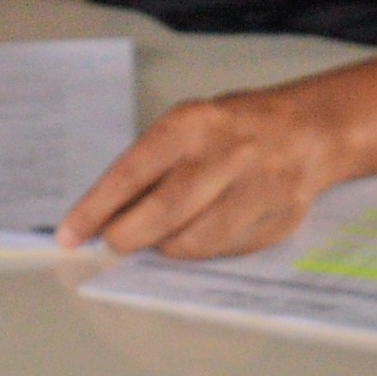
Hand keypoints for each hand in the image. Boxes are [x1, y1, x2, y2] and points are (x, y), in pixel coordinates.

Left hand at [61, 84, 349, 260]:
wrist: (307, 130)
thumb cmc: (231, 130)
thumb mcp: (187, 128)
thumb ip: (150, 168)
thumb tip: (105, 217)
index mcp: (192, 125)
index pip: (131, 173)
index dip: (95, 210)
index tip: (69, 236)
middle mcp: (226, 154)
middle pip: (164, 212)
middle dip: (128, 237)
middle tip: (113, 244)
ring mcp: (257, 189)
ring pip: (196, 241)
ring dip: (167, 248)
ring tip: (161, 236)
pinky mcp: (278, 219)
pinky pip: (226, 250)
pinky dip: (203, 250)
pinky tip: (202, 232)